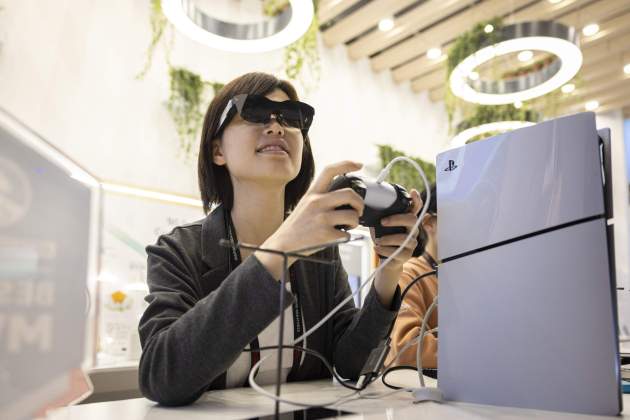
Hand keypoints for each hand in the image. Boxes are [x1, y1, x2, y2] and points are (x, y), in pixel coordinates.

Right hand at [257, 161, 365, 278]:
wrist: (282, 245)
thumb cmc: (297, 226)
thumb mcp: (305, 204)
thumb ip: (321, 197)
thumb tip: (346, 197)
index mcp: (312, 193)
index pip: (330, 170)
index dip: (347, 164)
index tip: (359, 164)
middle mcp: (316, 203)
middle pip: (349, 194)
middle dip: (359, 203)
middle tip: (358, 210)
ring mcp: (321, 219)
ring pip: (352, 215)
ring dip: (355, 221)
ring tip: (348, 225)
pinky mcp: (326, 235)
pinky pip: (347, 234)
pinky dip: (346, 237)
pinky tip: (338, 236)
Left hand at [371, 189, 421, 305]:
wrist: (387, 260)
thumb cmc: (384, 239)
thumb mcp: (381, 226)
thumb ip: (380, 217)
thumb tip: (368, 205)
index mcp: (406, 221)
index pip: (415, 209)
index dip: (416, 200)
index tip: (413, 191)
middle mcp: (412, 231)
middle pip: (412, 220)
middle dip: (397, 219)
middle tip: (382, 222)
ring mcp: (411, 243)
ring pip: (404, 239)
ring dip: (388, 239)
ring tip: (377, 240)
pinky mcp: (406, 255)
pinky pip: (398, 252)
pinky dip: (385, 250)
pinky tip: (377, 248)